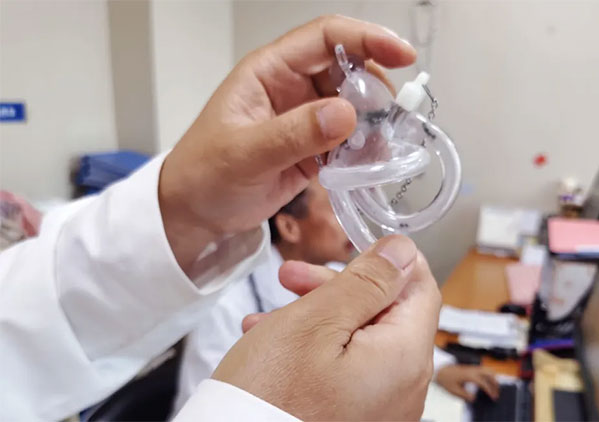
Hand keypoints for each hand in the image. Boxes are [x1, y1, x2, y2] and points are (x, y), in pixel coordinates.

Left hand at [158, 15, 414, 270]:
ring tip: (377, 151)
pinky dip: (363, 151)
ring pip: (354, 107)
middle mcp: (292, 88)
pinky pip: (349, 140)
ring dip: (373, 125)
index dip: (366, 39)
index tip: (402, 55)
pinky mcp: (314, 147)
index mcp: (270, 71)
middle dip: (375, 91)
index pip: (325, 38)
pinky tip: (366, 167)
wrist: (194, 213)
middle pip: (349, 71)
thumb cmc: (204, 174)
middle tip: (388, 121)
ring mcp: (305, 118)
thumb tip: (346, 114)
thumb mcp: (244, 154)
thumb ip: (293, 134)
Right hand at [212, 235, 441, 419]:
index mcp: (405, 358)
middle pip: (386, 315)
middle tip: (293, 277)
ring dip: (320, 315)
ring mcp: (381, 409)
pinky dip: (317, 349)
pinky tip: (276, 342)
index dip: (391, 260)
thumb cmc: (270, 396)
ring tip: (273, 310)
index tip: (356, 246)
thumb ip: (367, 281)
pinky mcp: (357, 419)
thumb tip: (403, 251)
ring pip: (361, 340)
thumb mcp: (315, 321)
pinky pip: (348, 370)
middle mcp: (404, 389)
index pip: (422, 288)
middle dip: (339, 288)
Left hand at [435, 364, 499, 401]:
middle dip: (495, 383)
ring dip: (493, 378)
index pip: (484, 383)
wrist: (440, 370)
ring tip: (494, 388)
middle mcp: (472, 370)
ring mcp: (472, 368)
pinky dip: (488, 376)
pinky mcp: (470, 367)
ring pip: (487, 370)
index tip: (493, 397)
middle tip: (497, 392)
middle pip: (489, 373)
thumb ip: (465, 395)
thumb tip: (474, 398)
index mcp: (469, 376)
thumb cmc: (446, 379)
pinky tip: (487, 383)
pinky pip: (483, 370)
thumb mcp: (454, 390)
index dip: (490, 390)